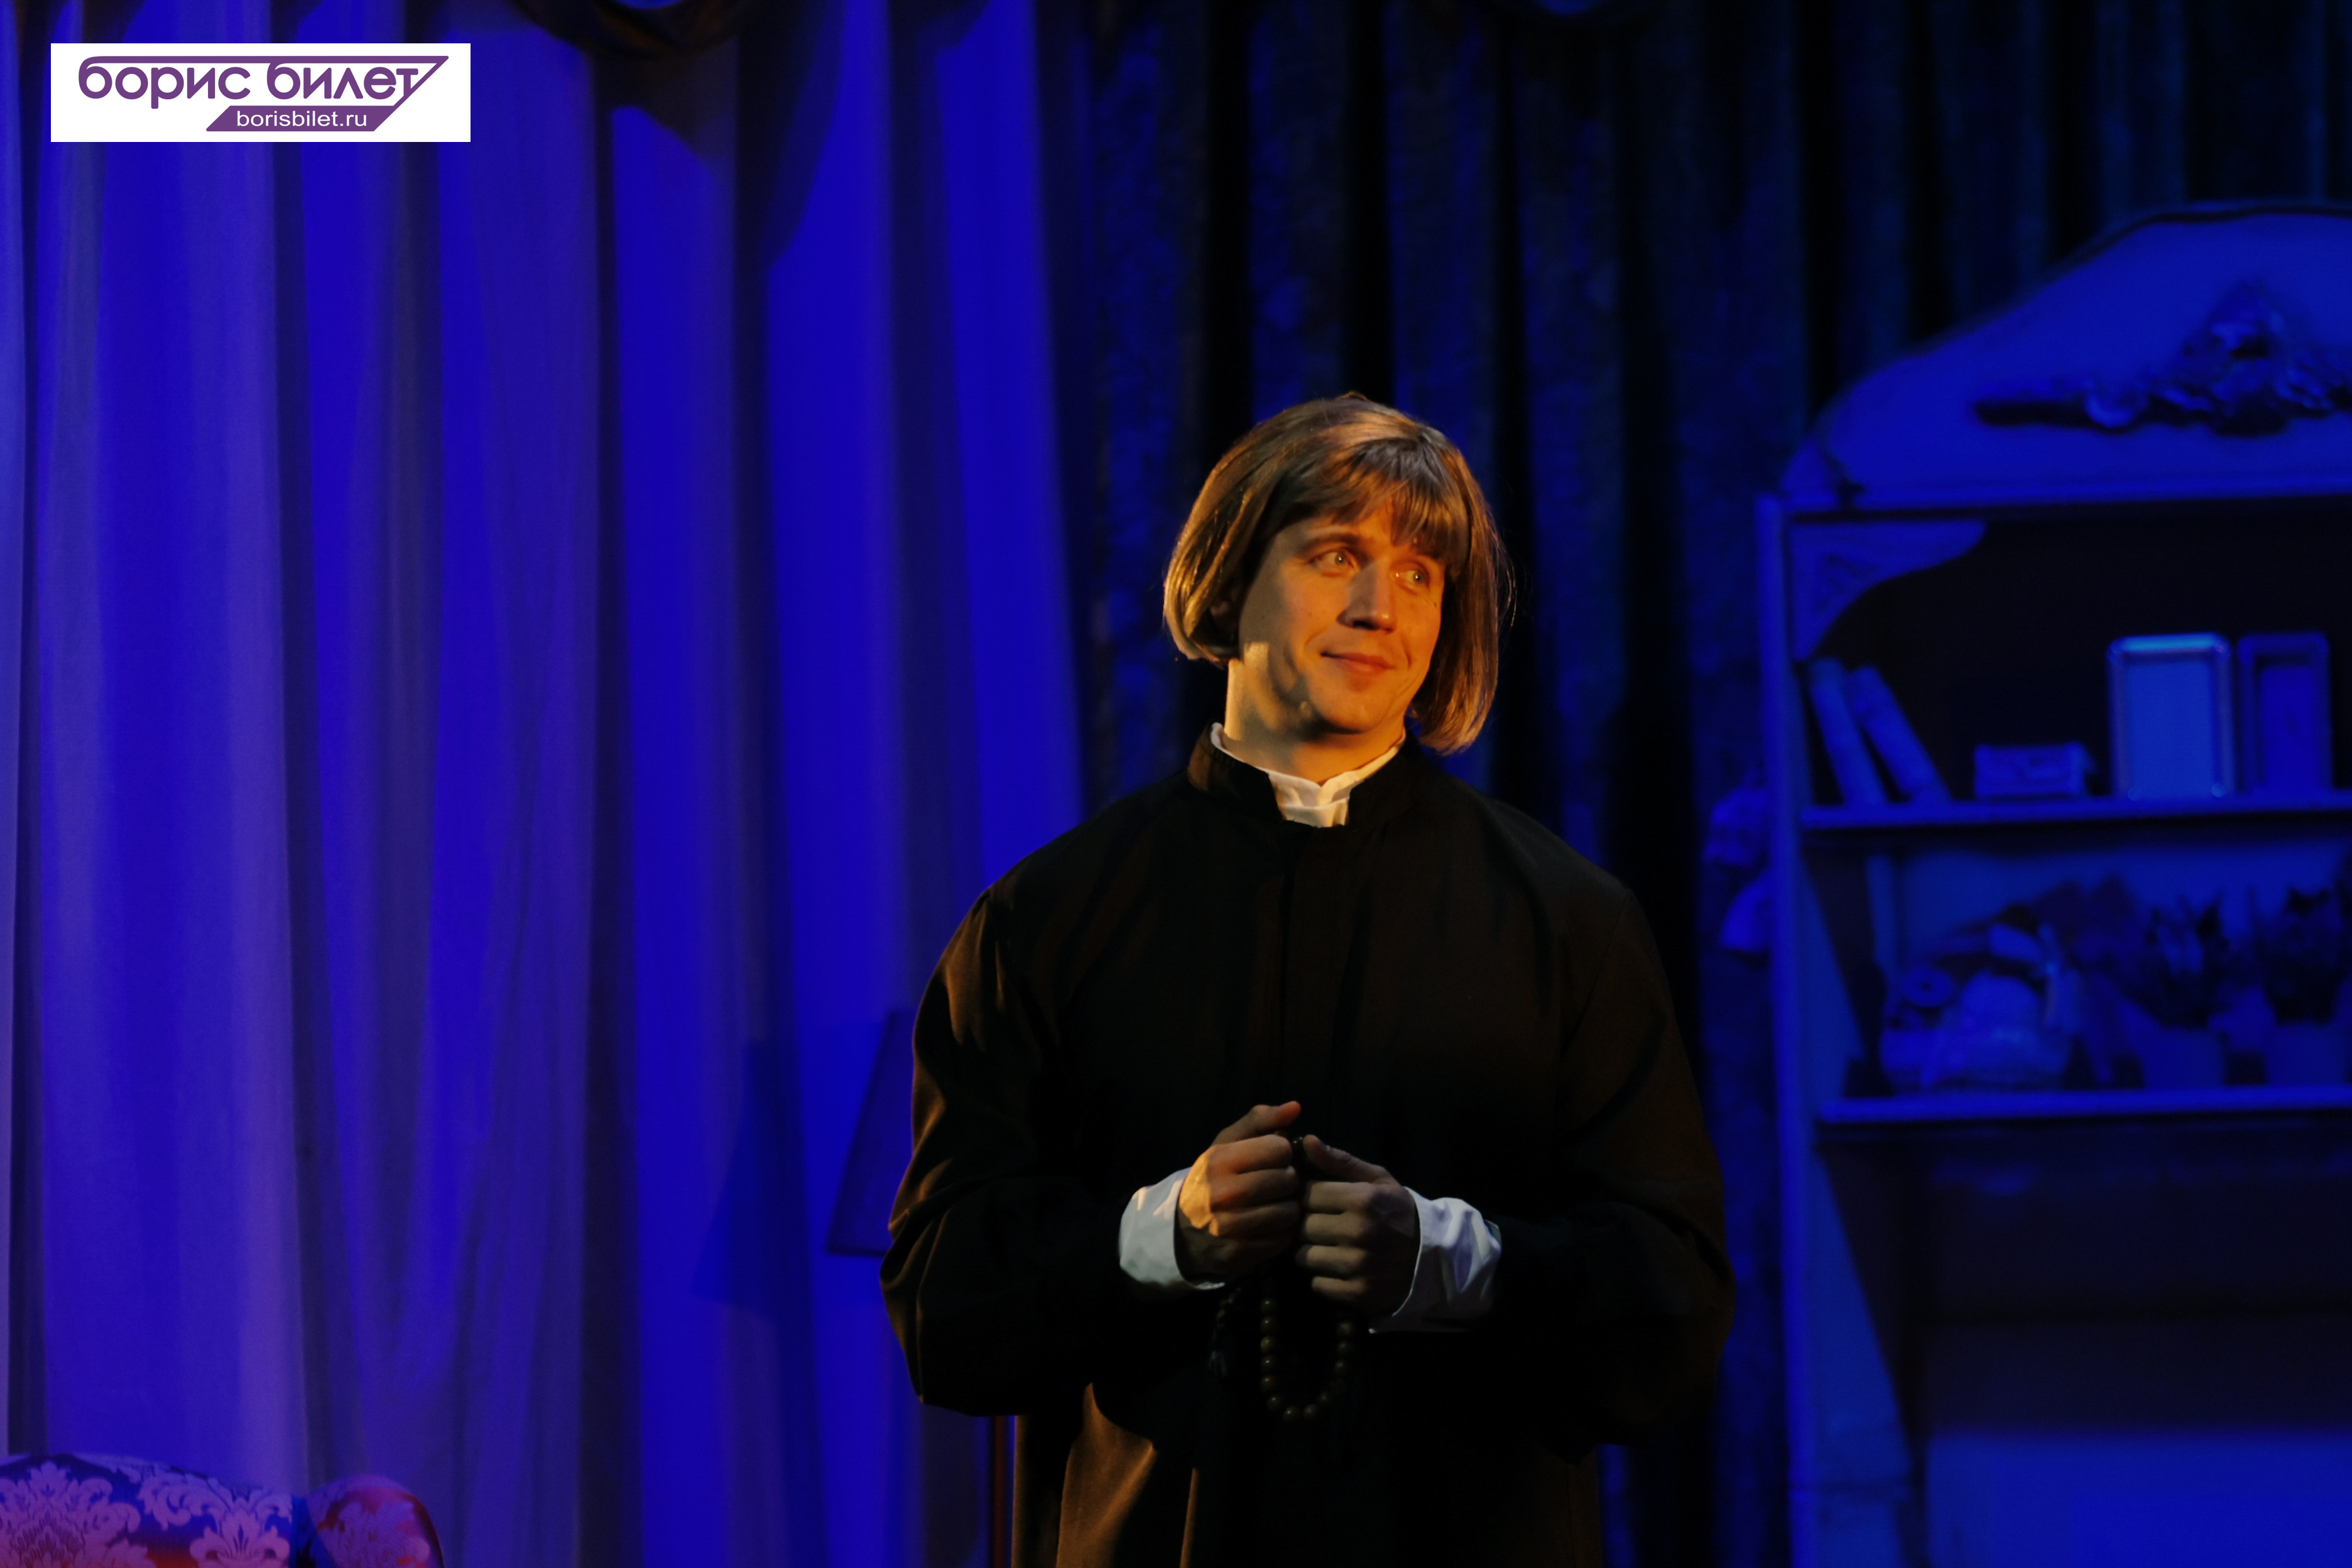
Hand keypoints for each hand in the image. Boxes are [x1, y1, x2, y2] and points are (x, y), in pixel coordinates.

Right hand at [1175, 1102, 1304, 1280]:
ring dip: (1288, 1208)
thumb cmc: (1213, 1178)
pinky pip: (1282, 1240)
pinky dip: (1282, 1232)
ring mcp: (1229, 1228)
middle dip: (1288, 1180)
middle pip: (1287, 1180)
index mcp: (1219, 1160)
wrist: (1182, 1230)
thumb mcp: (1227, 1143)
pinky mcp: (1238, 1255)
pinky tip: (1269, 1225)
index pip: (1280, 1148)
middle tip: (1278, 1184)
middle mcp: (1222, 1194)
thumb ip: (1260, 1120)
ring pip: (1289, 1212)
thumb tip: (1295, 1107)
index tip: (1273, 1160)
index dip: (1282, 1153)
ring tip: (1275, 1204)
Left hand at [1296, 1136, 1419, 1316]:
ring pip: (1304, 1257)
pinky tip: (1340, 1269)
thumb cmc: (1398, 1213)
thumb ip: (1340, 1161)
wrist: (1433, 1259)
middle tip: (1323, 1226)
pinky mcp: (1357, 1293)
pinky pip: (1317, 1284)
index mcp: (1363, 1199)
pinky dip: (1324, 1278)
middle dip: (1308, 1225)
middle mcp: (1359, 1232)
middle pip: (1302, 1226)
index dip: (1308, 1197)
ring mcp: (1358, 1266)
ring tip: (1330, 1248)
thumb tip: (1306, 1141)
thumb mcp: (1377, 1180)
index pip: (1307, 1194)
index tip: (1317, 1202)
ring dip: (1312, 1252)